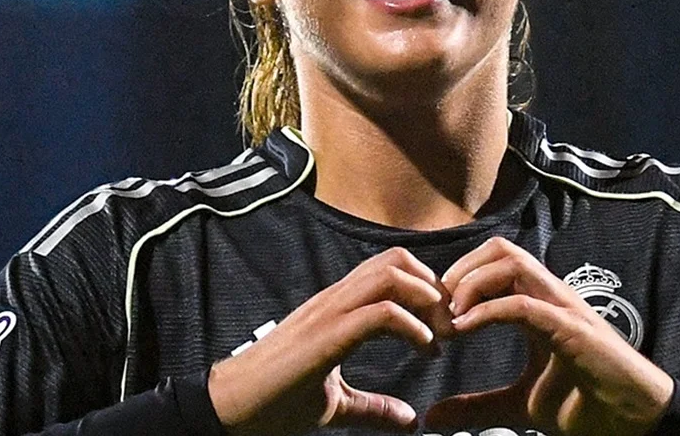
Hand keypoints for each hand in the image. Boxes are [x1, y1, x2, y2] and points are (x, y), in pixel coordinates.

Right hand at [208, 247, 451, 435]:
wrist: (230, 408)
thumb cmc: (274, 402)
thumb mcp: (336, 404)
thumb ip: (373, 407)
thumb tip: (410, 420)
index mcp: (338, 308)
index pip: (390, 269)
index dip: (426, 290)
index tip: (443, 328)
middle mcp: (335, 300)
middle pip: (396, 260)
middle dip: (433, 287)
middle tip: (449, 327)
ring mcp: (328, 313)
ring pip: (390, 275)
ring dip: (426, 300)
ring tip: (439, 335)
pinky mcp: (325, 336)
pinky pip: (380, 313)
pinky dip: (413, 327)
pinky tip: (425, 349)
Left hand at [429, 237, 673, 435]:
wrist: (634, 422)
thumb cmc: (585, 404)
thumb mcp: (519, 405)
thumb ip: (477, 406)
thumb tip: (433, 417)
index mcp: (537, 304)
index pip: (493, 263)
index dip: (457, 279)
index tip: (433, 314)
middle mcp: (550, 296)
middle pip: (500, 249)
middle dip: (460, 270)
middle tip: (436, 308)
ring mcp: (563, 308)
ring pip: (512, 263)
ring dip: (472, 284)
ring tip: (450, 317)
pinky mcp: (573, 329)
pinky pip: (524, 305)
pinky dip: (489, 311)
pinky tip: (464, 330)